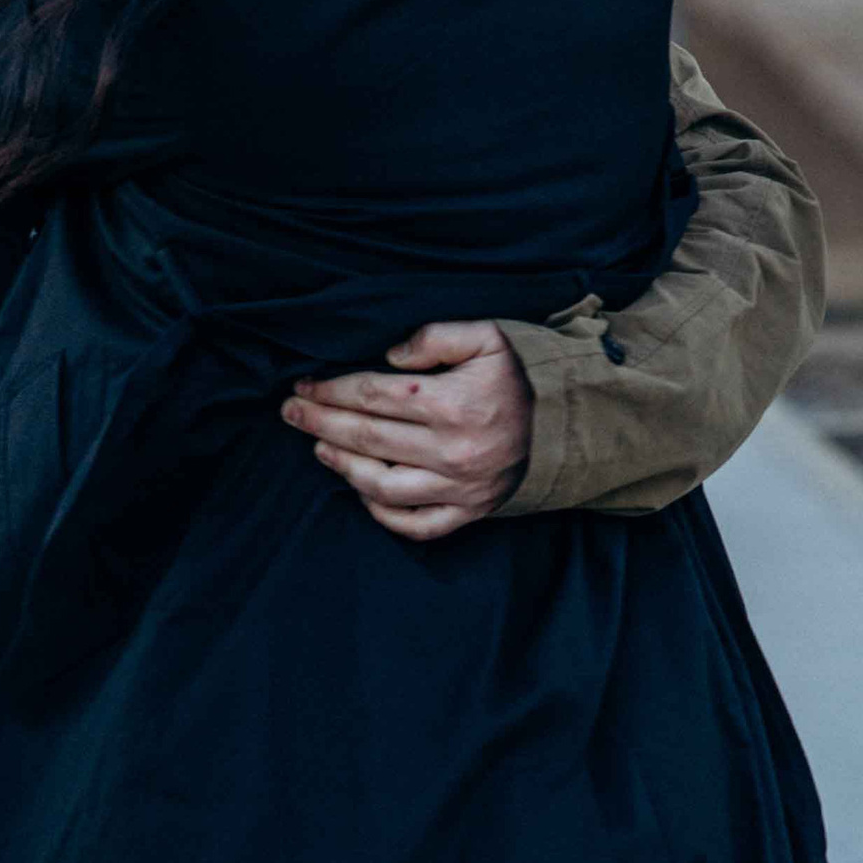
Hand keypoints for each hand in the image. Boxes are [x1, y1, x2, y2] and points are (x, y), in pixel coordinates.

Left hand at [282, 320, 532, 542]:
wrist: (572, 422)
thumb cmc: (525, 375)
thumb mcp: (490, 337)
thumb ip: (436, 337)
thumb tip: (389, 354)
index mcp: (451, 404)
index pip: (371, 396)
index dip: (330, 390)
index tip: (303, 386)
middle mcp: (451, 451)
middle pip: (366, 438)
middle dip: (321, 422)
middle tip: (291, 413)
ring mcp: (459, 487)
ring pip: (382, 486)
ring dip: (343, 467)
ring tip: (319, 447)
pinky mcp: (470, 511)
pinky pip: (417, 526)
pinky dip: (384, 515)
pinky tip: (363, 492)